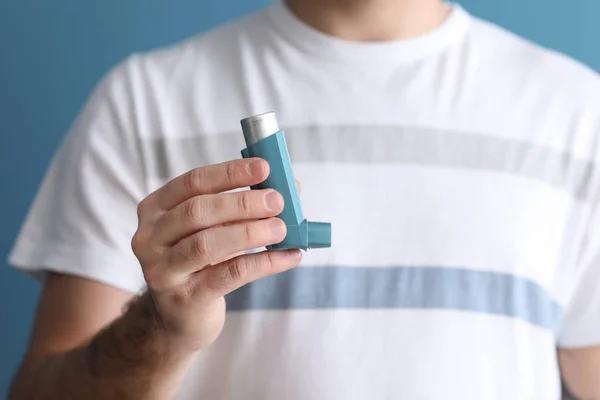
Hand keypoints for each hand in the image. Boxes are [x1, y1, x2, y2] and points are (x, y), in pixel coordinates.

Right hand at [131, 158, 301, 351]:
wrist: (178, 315)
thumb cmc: (200, 261)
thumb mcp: (213, 228)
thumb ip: (243, 206)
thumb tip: (290, 186)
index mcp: (156, 208)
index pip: (193, 182)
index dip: (229, 173)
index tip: (264, 168)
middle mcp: (150, 237)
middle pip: (197, 211)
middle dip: (242, 203)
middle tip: (277, 201)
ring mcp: (162, 270)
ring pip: (207, 245)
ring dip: (250, 233)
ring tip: (282, 228)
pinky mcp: (184, 298)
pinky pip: (229, 275)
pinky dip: (264, 263)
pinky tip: (289, 256)